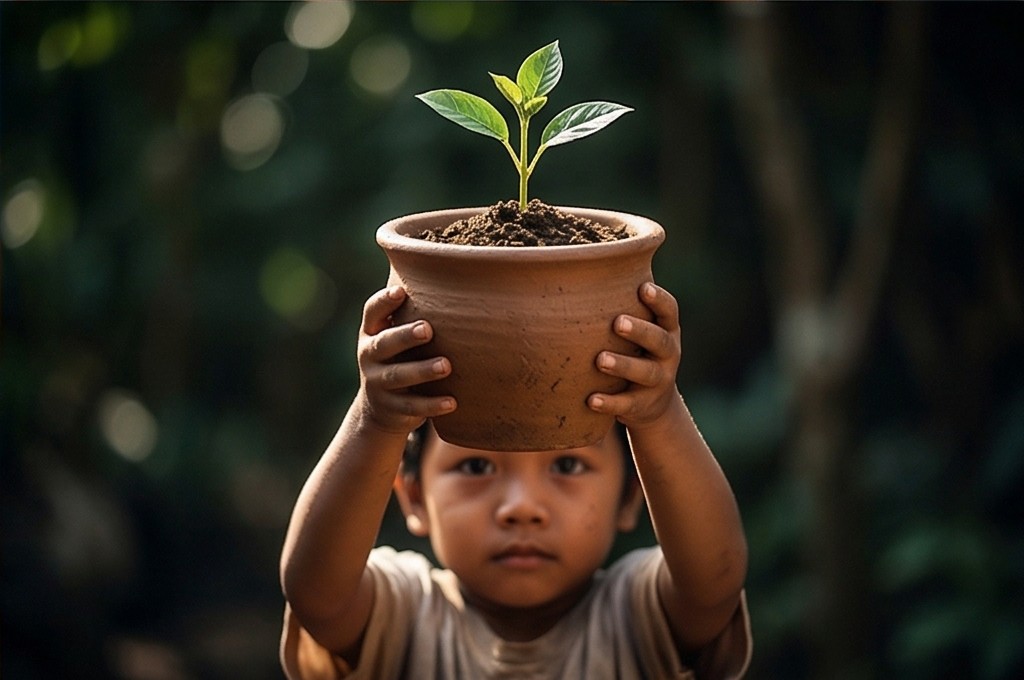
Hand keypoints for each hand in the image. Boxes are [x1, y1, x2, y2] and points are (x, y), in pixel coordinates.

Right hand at [355, 286, 455, 433]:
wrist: (381, 408)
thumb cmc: (400, 357)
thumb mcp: (397, 335)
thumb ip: (414, 313)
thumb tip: (453, 273)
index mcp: (371, 332)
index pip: (372, 312)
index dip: (384, 302)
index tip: (400, 292)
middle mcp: (369, 355)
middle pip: (385, 343)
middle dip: (405, 336)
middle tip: (428, 329)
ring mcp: (377, 383)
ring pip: (398, 376)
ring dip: (422, 370)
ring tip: (446, 366)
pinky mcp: (390, 408)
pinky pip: (411, 406)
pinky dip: (432, 405)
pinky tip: (452, 402)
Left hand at [588, 282, 681, 428]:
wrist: (653, 404)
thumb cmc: (636, 351)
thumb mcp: (640, 329)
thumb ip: (623, 304)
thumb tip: (587, 261)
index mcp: (667, 329)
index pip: (669, 311)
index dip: (659, 300)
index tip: (643, 288)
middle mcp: (668, 354)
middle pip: (659, 341)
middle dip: (640, 331)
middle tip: (617, 322)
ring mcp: (658, 382)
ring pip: (644, 373)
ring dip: (623, 365)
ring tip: (600, 360)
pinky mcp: (643, 406)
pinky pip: (627, 405)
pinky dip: (610, 403)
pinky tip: (590, 399)